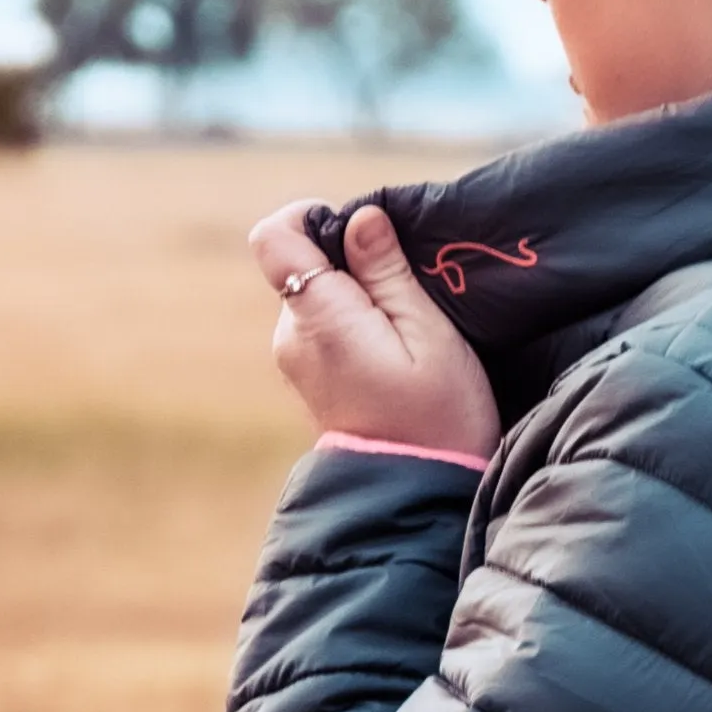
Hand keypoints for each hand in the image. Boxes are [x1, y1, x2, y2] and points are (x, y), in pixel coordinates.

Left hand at [251, 201, 499, 462]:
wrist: (417, 494)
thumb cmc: (438, 417)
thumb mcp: (428, 334)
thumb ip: (388, 271)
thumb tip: (359, 216)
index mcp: (318, 319)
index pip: (274, 237)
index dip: (312, 216)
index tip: (363, 234)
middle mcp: (291, 337)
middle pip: (300, 263)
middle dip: (349, 261)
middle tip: (406, 292)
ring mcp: (294, 360)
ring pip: (314, 294)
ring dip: (356, 294)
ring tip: (405, 329)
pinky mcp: (307, 377)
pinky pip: (321, 324)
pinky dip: (353, 321)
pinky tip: (392, 351)